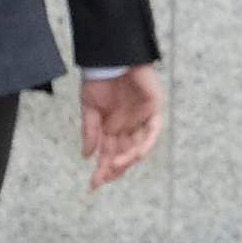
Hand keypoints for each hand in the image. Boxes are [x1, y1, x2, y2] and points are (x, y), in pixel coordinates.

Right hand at [83, 63, 167, 185]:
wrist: (109, 58)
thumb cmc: (99, 80)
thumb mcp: (89, 108)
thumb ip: (90, 131)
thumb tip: (87, 156)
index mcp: (113, 127)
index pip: (109, 154)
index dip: (103, 170)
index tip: (93, 185)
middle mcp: (129, 126)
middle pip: (124, 154)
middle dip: (113, 169)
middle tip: (103, 179)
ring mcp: (142, 119)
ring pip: (139, 147)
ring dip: (127, 160)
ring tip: (113, 167)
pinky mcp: (154, 109)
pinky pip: (153, 132)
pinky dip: (145, 144)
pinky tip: (133, 154)